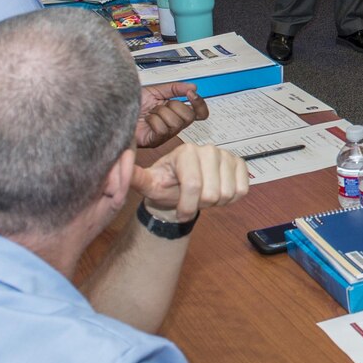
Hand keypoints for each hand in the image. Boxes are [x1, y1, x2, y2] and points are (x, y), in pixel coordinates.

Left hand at [129, 143, 248, 222]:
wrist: (181, 187)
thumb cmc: (165, 186)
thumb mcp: (148, 184)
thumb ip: (134, 177)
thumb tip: (119, 166)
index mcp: (186, 152)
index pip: (194, 186)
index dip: (187, 207)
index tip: (180, 213)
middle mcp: (208, 149)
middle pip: (212, 192)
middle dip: (201, 205)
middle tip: (192, 201)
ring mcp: (226, 155)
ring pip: (228, 193)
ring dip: (216, 203)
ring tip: (203, 196)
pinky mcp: (240, 164)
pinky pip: (242, 190)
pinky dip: (231, 199)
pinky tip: (218, 192)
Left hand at [134, 83, 206, 147]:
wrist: (116, 109)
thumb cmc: (133, 103)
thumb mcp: (156, 90)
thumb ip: (175, 88)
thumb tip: (193, 87)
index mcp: (176, 112)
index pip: (199, 112)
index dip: (199, 104)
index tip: (191, 94)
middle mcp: (173, 124)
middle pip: (189, 117)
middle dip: (174, 106)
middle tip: (161, 104)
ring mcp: (165, 134)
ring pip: (175, 122)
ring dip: (160, 112)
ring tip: (150, 113)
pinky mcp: (156, 140)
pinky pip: (163, 129)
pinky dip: (152, 120)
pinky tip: (146, 120)